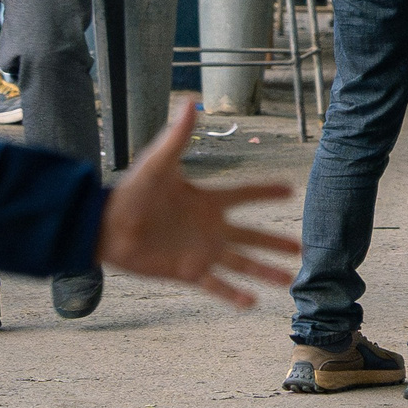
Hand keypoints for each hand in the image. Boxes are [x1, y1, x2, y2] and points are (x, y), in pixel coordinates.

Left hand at [95, 103, 299, 307]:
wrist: (105, 227)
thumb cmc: (131, 193)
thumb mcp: (157, 163)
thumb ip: (176, 137)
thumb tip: (188, 103)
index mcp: (207, 201)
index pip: (245, 195)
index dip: (267, 192)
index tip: (291, 190)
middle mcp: (210, 228)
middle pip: (252, 236)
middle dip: (277, 243)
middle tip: (302, 249)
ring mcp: (201, 251)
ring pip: (242, 263)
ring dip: (265, 272)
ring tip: (289, 280)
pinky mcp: (189, 271)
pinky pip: (216, 285)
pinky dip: (234, 295)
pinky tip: (252, 304)